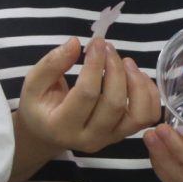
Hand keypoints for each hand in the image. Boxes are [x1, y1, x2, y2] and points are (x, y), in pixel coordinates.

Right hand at [14, 35, 160, 163]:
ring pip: (138, 115)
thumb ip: (52, 64)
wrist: (47, 133)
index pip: (86, 94)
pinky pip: (147, 116)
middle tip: (109, 48)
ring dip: (137, 83)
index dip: (95, 64)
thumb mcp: (33, 83)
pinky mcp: (123, 134)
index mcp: (62, 127)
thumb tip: (75, 43)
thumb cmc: (39, 105)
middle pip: (114, 104)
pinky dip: (149, 93)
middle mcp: (89, 139)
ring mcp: (110, 139)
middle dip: (115, 70)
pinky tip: (136, 75)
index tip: (96, 42)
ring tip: (126, 62)